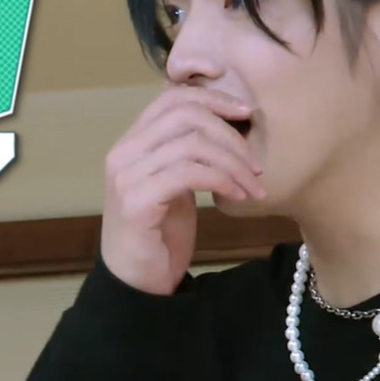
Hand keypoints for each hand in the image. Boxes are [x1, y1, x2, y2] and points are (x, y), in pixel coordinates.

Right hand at [101, 86, 265, 294]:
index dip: (212, 97)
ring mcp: (126, 176)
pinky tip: (238, 197)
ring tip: (253, 186)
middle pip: (184, 114)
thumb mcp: (176, 183)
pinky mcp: (136, 201)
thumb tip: (223, 118)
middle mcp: (123, 152)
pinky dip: (222, 180)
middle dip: (230, 134)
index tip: (247, 113)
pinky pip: (189, 173)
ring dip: (233, 163)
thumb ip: (186, 151)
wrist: (139, 282)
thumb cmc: (161, 233)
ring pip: (191, 143)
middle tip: (256, 162)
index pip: (172, 97)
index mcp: (132, 142)